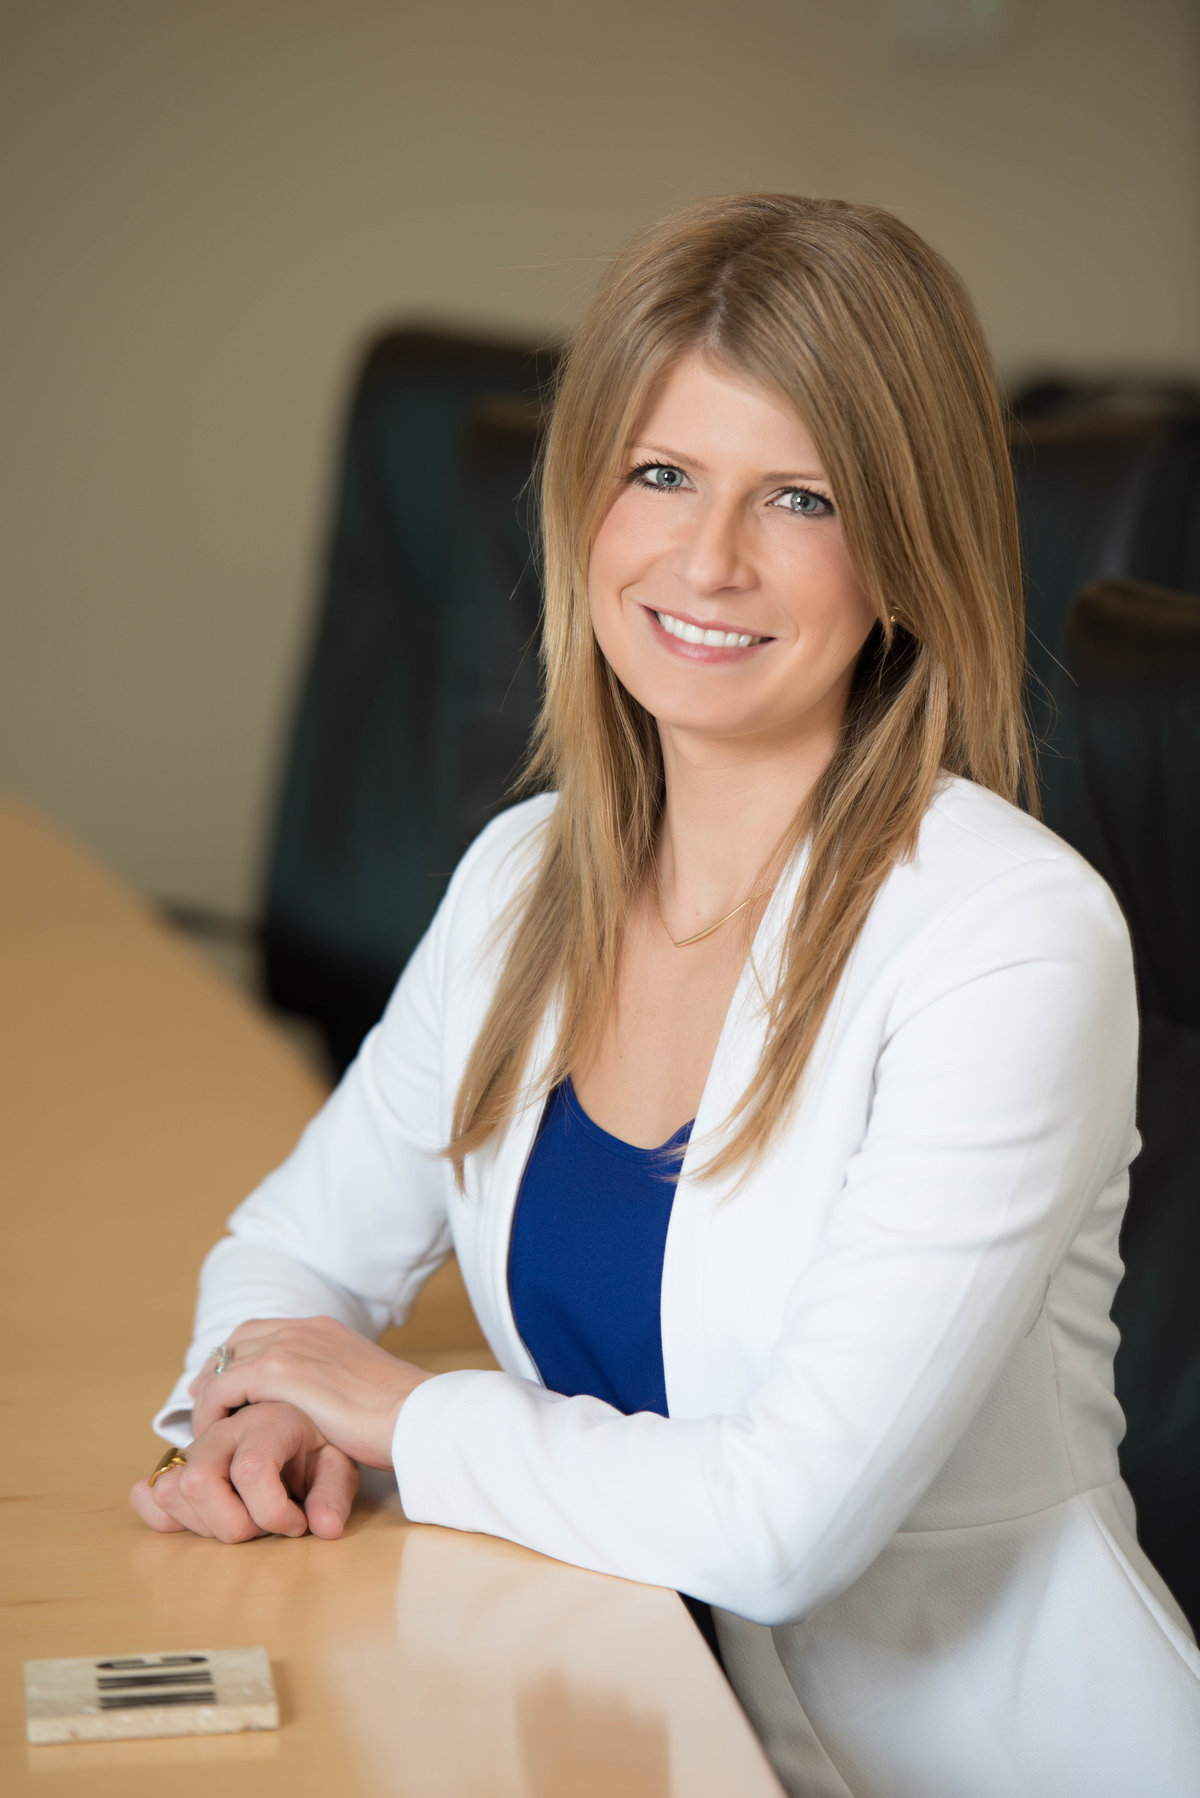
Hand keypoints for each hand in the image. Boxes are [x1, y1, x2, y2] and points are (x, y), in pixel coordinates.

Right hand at [129, 1400, 358, 1541]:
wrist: (292, 1423)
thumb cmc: (314, 1446)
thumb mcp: (338, 1464)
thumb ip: (334, 1494)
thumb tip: (325, 1528)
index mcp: (268, 1422)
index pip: (251, 1471)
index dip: (272, 1513)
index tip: (296, 1524)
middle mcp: (224, 1429)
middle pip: (198, 1482)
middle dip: (231, 1524)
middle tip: (262, 1526)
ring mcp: (195, 1447)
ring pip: (170, 1491)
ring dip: (204, 1524)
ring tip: (239, 1520)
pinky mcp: (176, 1465)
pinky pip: (149, 1492)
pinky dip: (167, 1516)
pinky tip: (205, 1519)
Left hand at [188, 1315, 433, 1469]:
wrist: (416, 1413)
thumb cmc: (402, 1414)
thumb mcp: (365, 1388)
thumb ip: (339, 1386)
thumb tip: (332, 1408)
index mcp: (325, 1328)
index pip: (265, 1331)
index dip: (239, 1358)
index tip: (227, 1390)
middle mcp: (303, 1328)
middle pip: (238, 1340)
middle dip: (216, 1370)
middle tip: (205, 1404)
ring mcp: (290, 1344)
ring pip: (224, 1363)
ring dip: (210, 1394)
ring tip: (205, 1427)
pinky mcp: (278, 1371)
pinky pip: (222, 1388)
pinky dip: (210, 1410)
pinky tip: (214, 1436)